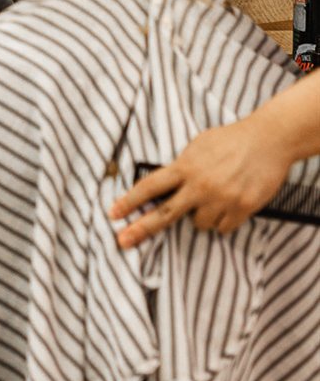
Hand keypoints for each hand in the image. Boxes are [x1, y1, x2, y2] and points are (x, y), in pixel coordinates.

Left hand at [109, 115, 293, 248]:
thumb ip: (183, 167)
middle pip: (164, 213)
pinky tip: (231, 202)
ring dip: (202, 216)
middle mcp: (199, 185)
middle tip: (122, 241)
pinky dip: (223, 220)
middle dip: (141, 228)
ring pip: (199, 224)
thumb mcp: (198, 146)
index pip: (150, 186)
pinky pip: (222, 228)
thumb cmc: (230, 139)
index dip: (129, 200)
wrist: (267, 140)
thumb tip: (168, 183)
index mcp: (185, 167)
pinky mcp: (241, 209)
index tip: (113, 213)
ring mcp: (220, 199)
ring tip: (216, 196)